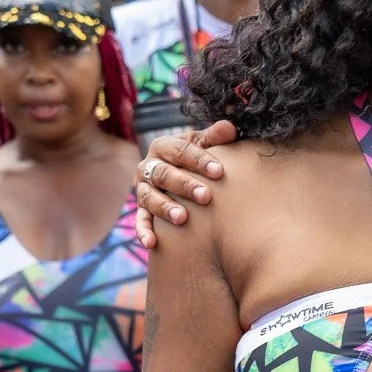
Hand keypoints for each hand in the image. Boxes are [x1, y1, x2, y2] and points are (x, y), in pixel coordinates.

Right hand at [133, 120, 237, 244]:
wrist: (178, 173)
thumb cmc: (196, 159)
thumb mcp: (204, 145)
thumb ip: (216, 138)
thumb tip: (230, 128)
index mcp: (164, 146)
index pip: (180, 150)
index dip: (199, 160)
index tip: (219, 172)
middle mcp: (149, 166)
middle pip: (163, 173)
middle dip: (184, 184)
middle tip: (205, 196)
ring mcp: (144, 189)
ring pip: (149, 197)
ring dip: (164, 207)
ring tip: (182, 218)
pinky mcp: (142, 210)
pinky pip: (140, 220)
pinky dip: (143, 231)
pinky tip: (151, 243)